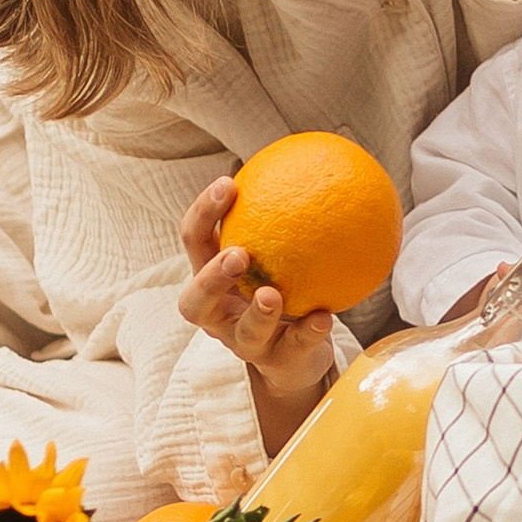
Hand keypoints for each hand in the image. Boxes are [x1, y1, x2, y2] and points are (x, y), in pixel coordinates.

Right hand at [177, 178, 334, 413]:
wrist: (296, 357)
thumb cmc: (281, 290)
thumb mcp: (275, 254)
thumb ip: (284, 217)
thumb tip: (312, 157)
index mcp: (212, 280)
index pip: (195, 242)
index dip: (204, 214)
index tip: (229, 183)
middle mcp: (219, 316)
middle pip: (195, 301)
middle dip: (212, 277)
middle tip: (238, 253)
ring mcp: (245, 345)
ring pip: (242, 335)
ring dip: (257, 312)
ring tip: (273, 294)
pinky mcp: (277, 364)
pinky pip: (292, 349)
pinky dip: (309, 332)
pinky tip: (325, 315)